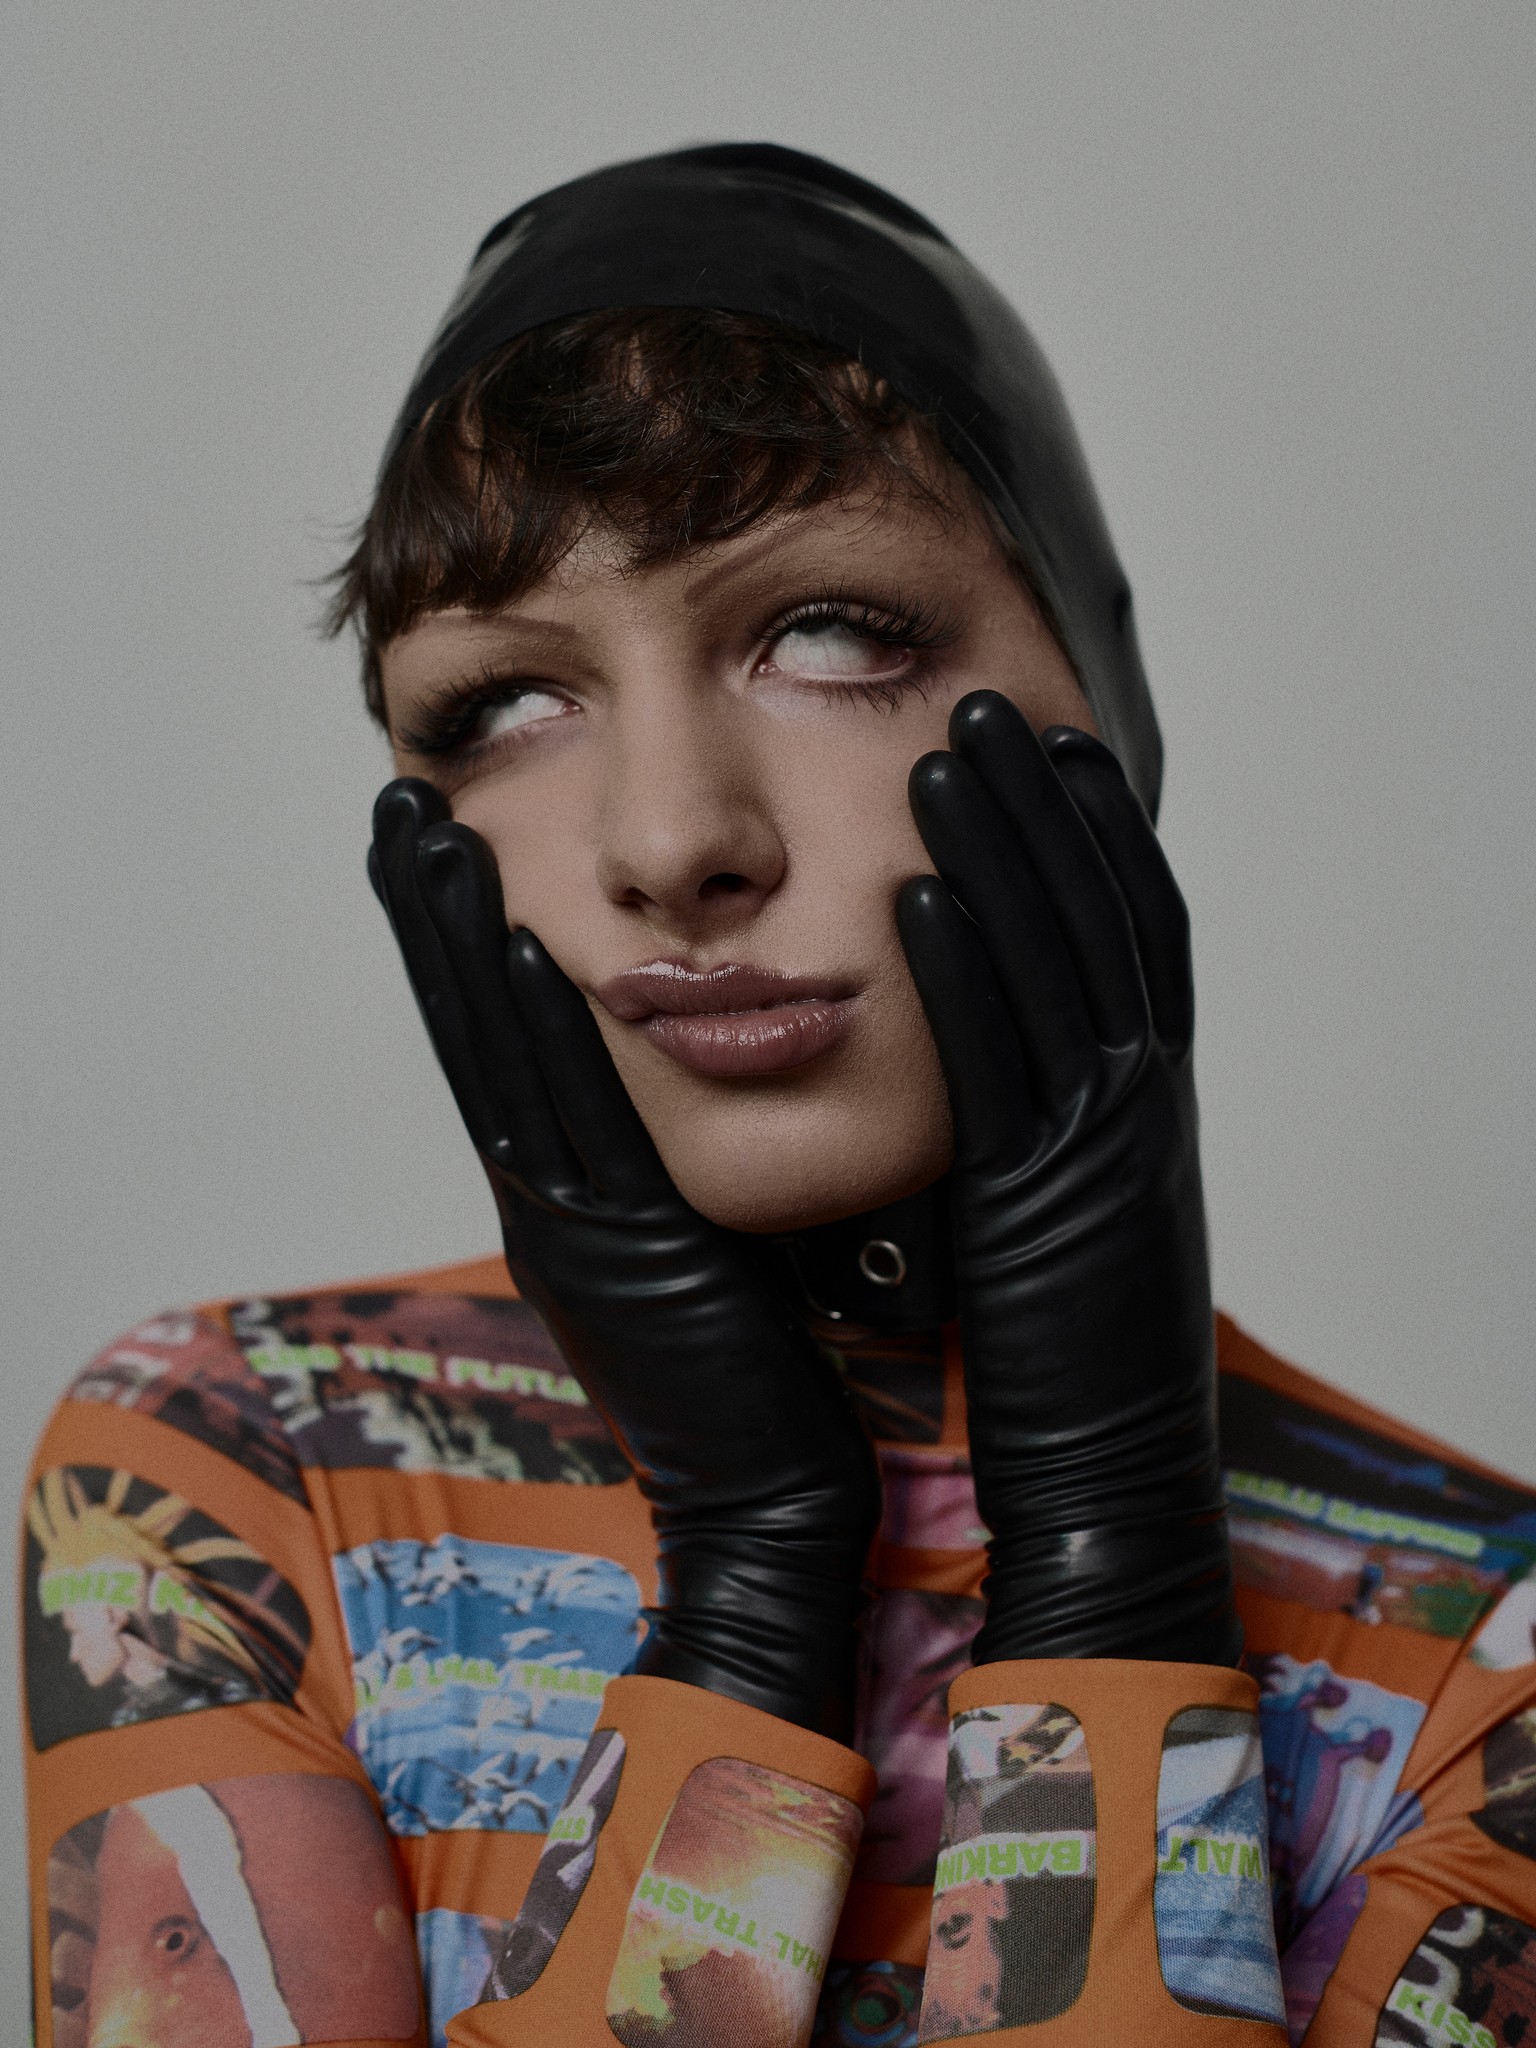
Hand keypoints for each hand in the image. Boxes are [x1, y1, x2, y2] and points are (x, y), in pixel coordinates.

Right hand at [370, 781, 880, 1734]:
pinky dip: (534, 1026)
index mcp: (572, 1197)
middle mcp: (548, 1202)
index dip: (461, 945)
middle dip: (432, 917)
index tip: (444, 845)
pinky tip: (515, 939)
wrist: (767, 1503)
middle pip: (477, 1033)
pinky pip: (566, 1120)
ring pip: (500, 1058)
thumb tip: (673, 1094)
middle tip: (402, 808)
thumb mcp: (699, 1244)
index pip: (506, 1044)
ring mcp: (567, 1229)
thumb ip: (669, 1171)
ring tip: (425, 835)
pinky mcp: (613, 1256)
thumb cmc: (757, 1373)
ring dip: (457, 943)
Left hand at [897, 692, 1239, 1665]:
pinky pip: (1004, 1062)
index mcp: (1147, 1094)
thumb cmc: (1066, 1341)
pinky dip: (965, 971)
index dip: (1097, 823)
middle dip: (1047, 802)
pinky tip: (912, 895)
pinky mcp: (1053, 1197)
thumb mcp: (1066, 1194)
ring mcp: (1108, 1141)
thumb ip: (1043, 1107)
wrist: (1109, 1470)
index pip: (1135, 924)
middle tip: (991, 704)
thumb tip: (995, 1034)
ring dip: (1002, 851)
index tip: (1050, 740)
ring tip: (947, 755)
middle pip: (1100, 914)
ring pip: (1057, 964)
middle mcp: (1144, 1097)